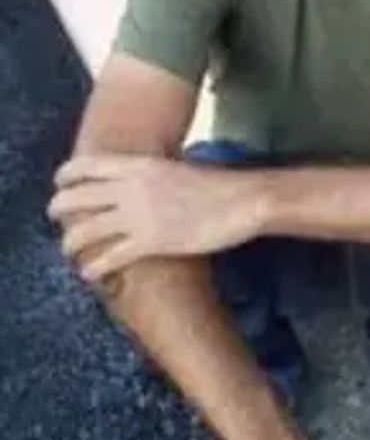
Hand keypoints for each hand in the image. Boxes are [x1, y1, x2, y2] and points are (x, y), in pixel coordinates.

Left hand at [48, 154, 268, 278]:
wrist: (241, 200)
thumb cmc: (214, 185)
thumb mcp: (173, 167)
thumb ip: (149, 173)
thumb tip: (137, 179)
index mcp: (138, 165)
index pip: (85, 166)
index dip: (65, 176)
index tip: (59, 184)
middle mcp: (131, 188)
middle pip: (77, 197)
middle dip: (59, 210)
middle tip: (58, 219)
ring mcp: (139, 216)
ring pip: (85, 230)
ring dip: (70, 243)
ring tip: (69, 250)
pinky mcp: (151, 242)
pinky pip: (109, 257)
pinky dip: (93, 268)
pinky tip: (89, 274)